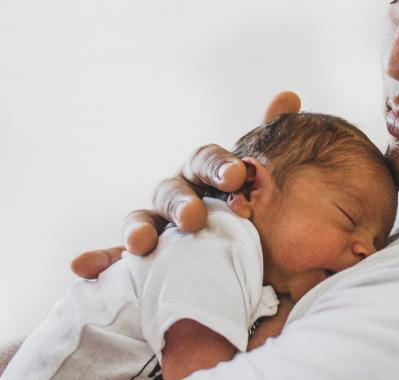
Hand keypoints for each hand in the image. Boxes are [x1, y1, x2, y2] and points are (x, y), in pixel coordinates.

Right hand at [71, 91, 301, 278]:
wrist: (246, 251)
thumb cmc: (248, 206)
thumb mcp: (262, 178)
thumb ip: (271, 140)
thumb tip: (287, 96)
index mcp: (204, 173)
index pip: (207, 160)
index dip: (220, 166)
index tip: (239, 175)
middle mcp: (178, 194)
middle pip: (172, 190)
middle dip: (181, 203)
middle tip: (195, 218)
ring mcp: (159, 224)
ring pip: (142, 220)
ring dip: (138, 228)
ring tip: (141, 243)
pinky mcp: (147, 258)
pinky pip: (119, 258)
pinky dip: (101, 260)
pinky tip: (82, 267)